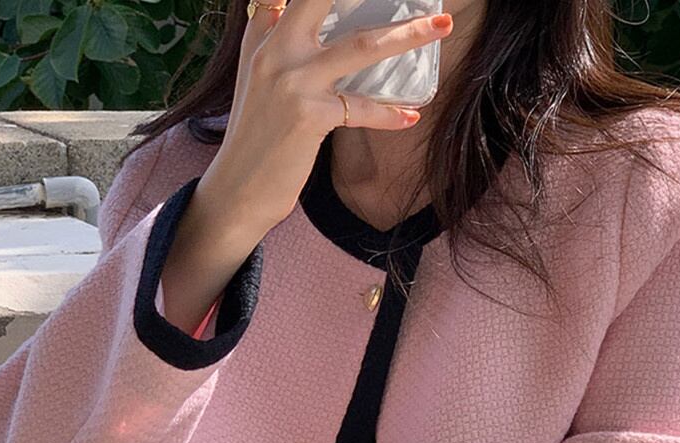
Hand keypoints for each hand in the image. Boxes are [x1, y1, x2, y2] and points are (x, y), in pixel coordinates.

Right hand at [202, 0, 453, 230]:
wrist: (238, 189)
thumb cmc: (257, 138)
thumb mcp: (258, 80)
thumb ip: (275, 41)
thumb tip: (291, 11)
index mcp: (262, 36)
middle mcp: (274, 50)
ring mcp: (292, 82)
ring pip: (361, 46)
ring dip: (407, 35)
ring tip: (441, 26)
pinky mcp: (309, 117)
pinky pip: (361, 108)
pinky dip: (389, 114)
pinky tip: (411, 116)